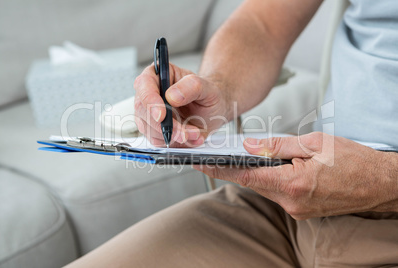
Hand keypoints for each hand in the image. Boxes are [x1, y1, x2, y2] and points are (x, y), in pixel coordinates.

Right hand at [134, 63, 228, 146]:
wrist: (213, 110)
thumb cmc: (207, 94)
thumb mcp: (206, 87)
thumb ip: (190, 87)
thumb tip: (172, 95)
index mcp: (158, 75)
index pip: (144, 85)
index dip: (150, 101)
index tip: (161, 115)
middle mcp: (150, 94)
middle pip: (144, 111)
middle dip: (165, 125)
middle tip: (185, 132)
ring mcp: (150, 114)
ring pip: (150, 129)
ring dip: (173, 136)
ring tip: (194, 133)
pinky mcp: (154, 130)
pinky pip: (157, 141)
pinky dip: (175, 143)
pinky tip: (191, 138)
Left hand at [193, 132, 396, 218]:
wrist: (380, 184)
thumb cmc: (353, 161)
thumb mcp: (315, 143)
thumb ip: (278, 145)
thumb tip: (251, 146)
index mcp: (294, 183)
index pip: (246, 176)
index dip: (221, 169)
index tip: (201, 163)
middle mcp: (292, 202)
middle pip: (253, 183)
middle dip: (236, 169)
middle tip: (217, 155)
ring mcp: (297, 210)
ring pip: (264, 188)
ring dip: (255, 174)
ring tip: (246, 157)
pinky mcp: (301, 212)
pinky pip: (277, 193)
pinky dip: (269, 180)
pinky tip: (271, 168)